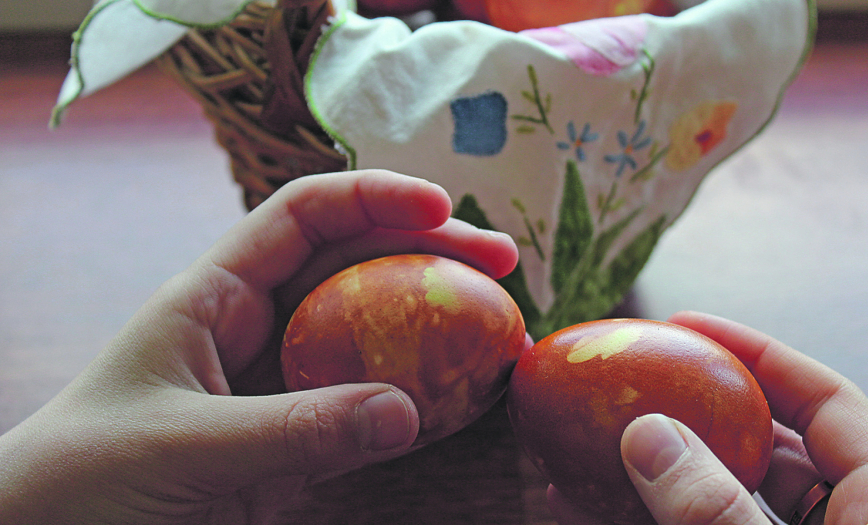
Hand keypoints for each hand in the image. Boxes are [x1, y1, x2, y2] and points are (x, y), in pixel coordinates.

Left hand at [0, 170, 518, 524]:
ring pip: (373, 336)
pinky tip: (463, 400)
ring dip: (436, 328)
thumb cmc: (82, 482)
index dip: (374, 197)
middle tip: (504, 265)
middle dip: (430, 254)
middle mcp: (258, 329)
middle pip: (357, 266)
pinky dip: (418, 402)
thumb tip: (408, 412)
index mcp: (215, 295)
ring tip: (501, 330)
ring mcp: (283, 387)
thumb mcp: (182, 446)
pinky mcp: (297, 444)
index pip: (303, 217)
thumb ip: (292, 431)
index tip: (442, 207)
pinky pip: (368, 410)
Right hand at [548, 311, 867, 524]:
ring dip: (643, 475)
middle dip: (688, 411)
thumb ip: (721, 509)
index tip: (689, 325)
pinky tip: (577, 507)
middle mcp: (840, 524)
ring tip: (579, 449)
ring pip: (712, 498)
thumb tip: (648, 434)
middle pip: (761, 443)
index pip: (827, 400)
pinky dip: (632, 520)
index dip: (760, 352)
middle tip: (627, 381)